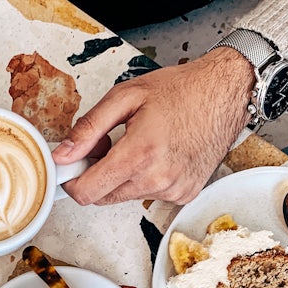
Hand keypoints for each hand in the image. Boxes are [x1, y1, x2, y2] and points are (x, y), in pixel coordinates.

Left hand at [53, 49, 253, 205]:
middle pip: (103, 197)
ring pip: (125, 196)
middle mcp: (157, 180)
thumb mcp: (125, 97)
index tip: (71, 167)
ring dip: (121, 177)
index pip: (88, 192)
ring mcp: (173, 191)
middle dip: (96, 175)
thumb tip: (63, 154)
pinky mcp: (184, 195)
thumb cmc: (180, 90)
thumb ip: (88, 128)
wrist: (224, 94)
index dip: (72, 181)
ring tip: (138, 145)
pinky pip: (149, 195)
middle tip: (107, 146)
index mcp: (139, 154)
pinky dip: (145, 179)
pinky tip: (158, 155)